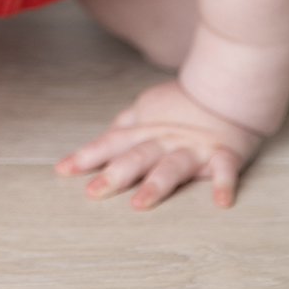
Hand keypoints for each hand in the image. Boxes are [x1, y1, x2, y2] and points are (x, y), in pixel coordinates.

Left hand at [55, 80, 262, 209]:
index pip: (112, 143)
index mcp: (146, 131)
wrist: (227, 85)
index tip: (61, 171)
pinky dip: (223, 183)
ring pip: (172, 166)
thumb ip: (126, 127)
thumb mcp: (147, 109)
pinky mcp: (224, 153)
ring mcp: (194, 148)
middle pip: (137, 157)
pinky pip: (224, 169)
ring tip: (140, 203)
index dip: (87, 156)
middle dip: (115, 174)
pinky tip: (221, 201)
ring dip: (157, 184)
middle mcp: (165, 140)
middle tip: (93, 193)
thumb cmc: (185, 102)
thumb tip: (102, 141)